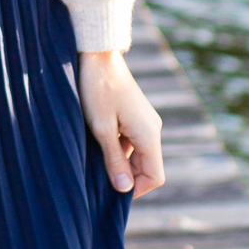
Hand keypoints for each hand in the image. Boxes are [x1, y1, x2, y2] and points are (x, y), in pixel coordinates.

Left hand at [79, 51, 164, 197]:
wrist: (98, 54)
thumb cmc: (97, 89)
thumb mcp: (101, 129)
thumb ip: (114, 160)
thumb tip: (125, 189)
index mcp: (149, 135)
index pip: (154, 177)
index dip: (135, 190)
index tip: (111, 193)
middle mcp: (152, 130)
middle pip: (146, 168)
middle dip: (125, 178)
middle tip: (97, 178)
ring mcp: (144, 122)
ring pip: (137, 155)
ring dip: (119, 163)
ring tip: (94, 159)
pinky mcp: (135, 116)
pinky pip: (131, 142)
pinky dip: (117, 149)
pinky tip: (96, 143)